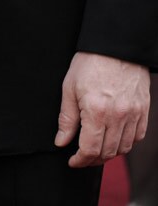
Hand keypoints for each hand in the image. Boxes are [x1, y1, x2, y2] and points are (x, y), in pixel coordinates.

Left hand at [55, 52, 149, 166]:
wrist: (115, 45)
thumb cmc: (89, 63)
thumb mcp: (70, 87)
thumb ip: (66, 118)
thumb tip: (61, 142)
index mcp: (97, 111)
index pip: (90, 149)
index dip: (80, 160)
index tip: (73, 161)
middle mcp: (118, 116)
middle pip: (107, 152)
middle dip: (92, 159)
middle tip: (82, 157)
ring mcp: (134, 114)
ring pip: (124, 148)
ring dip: (109, 153)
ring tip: (97, 148)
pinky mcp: (143, 110)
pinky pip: (137, 137)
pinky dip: (126, 143)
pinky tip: (114, 138)